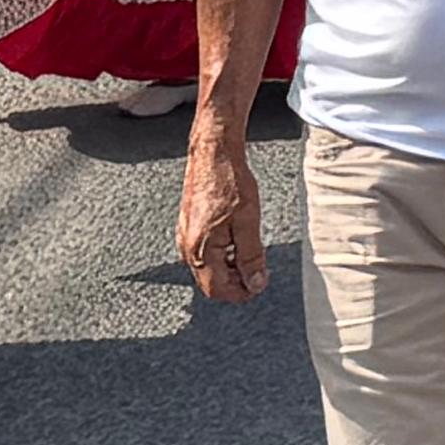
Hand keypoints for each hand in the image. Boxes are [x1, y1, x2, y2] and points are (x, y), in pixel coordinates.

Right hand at [177, 134, 266, 302]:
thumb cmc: (228, 180)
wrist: (213, 151)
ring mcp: (185, 235)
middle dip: (236, 282)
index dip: (240, 293)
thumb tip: (255, 283)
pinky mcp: (188, 224)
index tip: (259, 285)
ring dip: (231, 267)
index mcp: (199, 250)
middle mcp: (186, 246)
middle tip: (259, 270)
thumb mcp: (248, 221)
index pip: (216, 290)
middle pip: (210, 281)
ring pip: (208, 267)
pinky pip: (205, 251)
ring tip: (252, 252)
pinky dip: (224, 254)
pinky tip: (238, 239)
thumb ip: (251, 257)